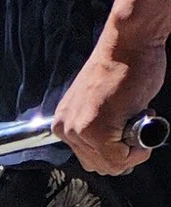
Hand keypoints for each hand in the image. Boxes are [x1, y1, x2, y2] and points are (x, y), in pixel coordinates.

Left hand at [53, 29, 167, 173]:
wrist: (130, 41)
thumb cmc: (124, 65)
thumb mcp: (102, 104)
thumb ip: (100, 129)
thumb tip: (112, 153)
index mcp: (65, 123)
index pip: (91, 159)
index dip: (118, 150)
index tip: (129, 128)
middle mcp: (67, 129)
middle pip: (99, 165)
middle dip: (124, 152)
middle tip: (135, 123)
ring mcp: (79, 130)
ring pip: (109, 164)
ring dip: (132, 149)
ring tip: (136, 116)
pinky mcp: (94, 129)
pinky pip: (119, 158)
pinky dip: (138, 147)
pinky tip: (140, 116)